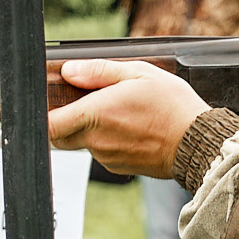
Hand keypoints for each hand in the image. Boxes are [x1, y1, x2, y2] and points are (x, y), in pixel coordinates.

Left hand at [49, 59, 210, 177]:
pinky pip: (101, 152)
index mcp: (95, 114)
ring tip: (118, 112)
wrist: (198, 144)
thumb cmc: (173, 107)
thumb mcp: (140, 73)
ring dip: (88, 129)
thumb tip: (69, 70)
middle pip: (59, 136)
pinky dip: (107, 140)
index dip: (40, 116)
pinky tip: (130, 128)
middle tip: (81, 102)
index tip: (46, 105)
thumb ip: (99, 71)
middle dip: (62, 121)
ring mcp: (106, 157)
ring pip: (81, 143)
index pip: (48, 125)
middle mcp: (96, 140)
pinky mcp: (117, 167)